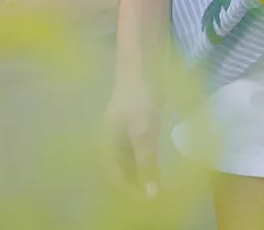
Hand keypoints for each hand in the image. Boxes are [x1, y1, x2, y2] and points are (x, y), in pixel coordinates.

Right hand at [101, 65, 160, 197]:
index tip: (152, 202)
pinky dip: (146, 162)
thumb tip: (152, 194)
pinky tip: (158, 167)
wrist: (143, 63)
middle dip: (136, 187)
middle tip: (157, 197)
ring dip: (142, 176)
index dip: (132, 193)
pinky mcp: (133, 127)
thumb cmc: (139, 97)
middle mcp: (109, 144)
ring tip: (159, 187)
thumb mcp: (143, 132)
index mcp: (104, 146)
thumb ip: (146, 163)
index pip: (115, 180)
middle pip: (121, 174)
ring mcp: (121, 136)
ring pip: (130, 165)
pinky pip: (137, 153)